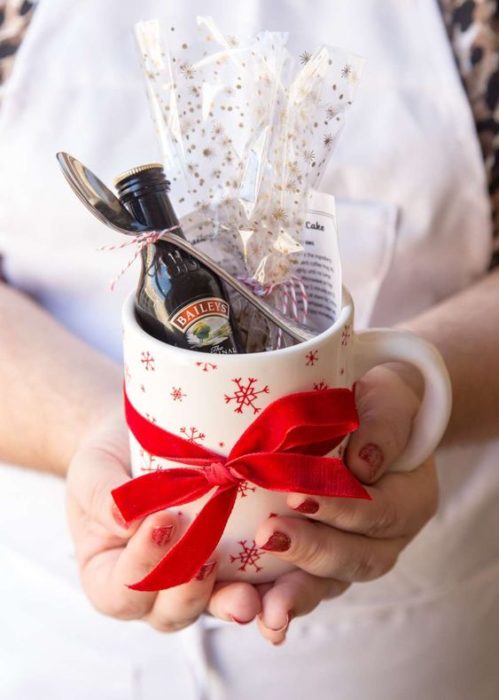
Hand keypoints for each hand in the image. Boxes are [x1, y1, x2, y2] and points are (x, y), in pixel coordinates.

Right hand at [66, 408, 261, 631]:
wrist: (139, 443)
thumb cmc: (109, 461)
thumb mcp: (92, 470)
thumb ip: (102, 495)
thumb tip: (124, 520)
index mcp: (109, 579)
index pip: (123, 590)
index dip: (144, 562)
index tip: (164, 519)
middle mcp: (151, 592)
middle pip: (170, 612)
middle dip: (190, 590)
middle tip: (207, 556)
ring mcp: (191, 582)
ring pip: (211, 607)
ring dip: (231, 600)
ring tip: (248, 591)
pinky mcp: (229, 566)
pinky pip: (247, 582)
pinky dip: (266, 584)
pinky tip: (282, 568)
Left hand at [252, 366, 438, 644]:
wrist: (366, 417)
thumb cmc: (376, 404)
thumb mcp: (388, 399)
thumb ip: (384, 426)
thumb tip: (363, 464)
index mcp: (409, 499)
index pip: (380, 511)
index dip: (341, 508)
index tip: (297, 494)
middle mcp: (385, 539)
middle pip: (356, 560)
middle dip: (310, 551)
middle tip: (268, 535)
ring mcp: (352, 555)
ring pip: (329, 585)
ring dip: (293, 594)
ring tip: (260, 604)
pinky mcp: (320, 562)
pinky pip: (303, 589)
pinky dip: (277, 602)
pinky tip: (250, 612)